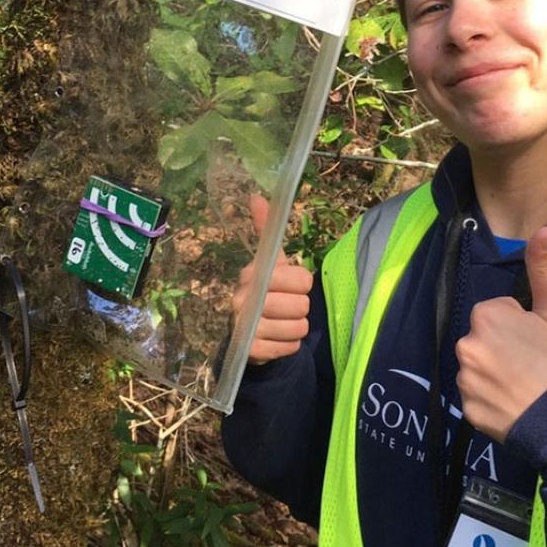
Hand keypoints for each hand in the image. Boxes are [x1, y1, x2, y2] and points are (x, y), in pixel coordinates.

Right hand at [232, 194, 313, 364]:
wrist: (248, 334)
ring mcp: (244, 326)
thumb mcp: (271, 262)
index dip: (303, 284)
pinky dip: (290, 345)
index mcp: (252, 274)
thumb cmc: (267, 291)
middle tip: (289, 307)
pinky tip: (278, 339)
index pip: (300, 279)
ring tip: (284, 323)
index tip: (294, 285)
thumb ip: (266, 230)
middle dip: (301, 308)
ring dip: (297, 327)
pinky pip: (289, 347)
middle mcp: (242, 298)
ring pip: (297, 327)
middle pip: (300, 305)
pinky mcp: (250, 350)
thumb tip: (256, 196)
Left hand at [455, 226, 546, 442]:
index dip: (520, 325)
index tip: (539, 342)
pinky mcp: (467, 410)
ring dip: (496, 374)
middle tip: (535, 365)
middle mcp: (467, 345)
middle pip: (485, 339)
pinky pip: (477, 397)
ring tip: (528, 387)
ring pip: (479, 368)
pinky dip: (492, 400)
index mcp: (486, 316)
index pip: (497, 313)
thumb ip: (542, 269)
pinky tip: (517, 405)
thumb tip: (542, 228)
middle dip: (504, 348)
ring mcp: (465, 380)